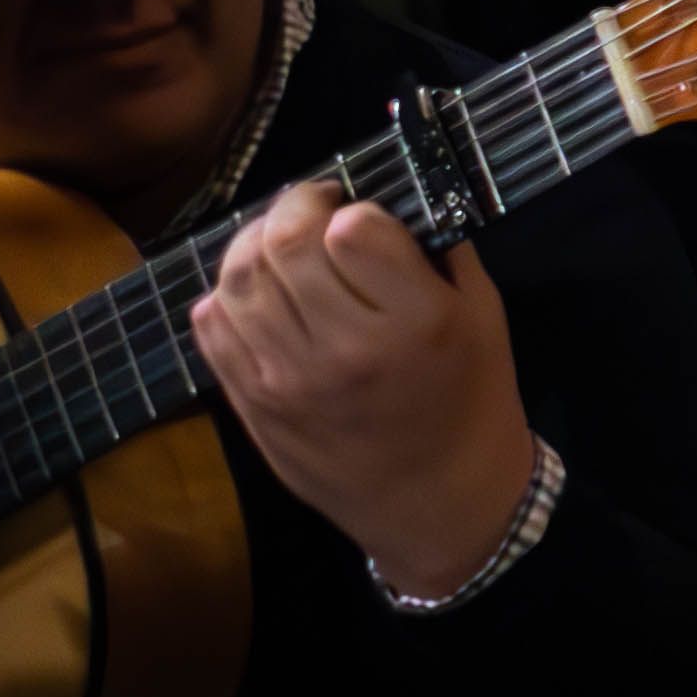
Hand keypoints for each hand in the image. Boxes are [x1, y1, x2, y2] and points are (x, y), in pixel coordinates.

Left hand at [187, 181, 542, 594]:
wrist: (438, 502)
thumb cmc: (471, 399)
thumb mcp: (484, 318)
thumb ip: (437, 251)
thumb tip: (381, 195)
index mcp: (417, 323)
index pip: (352, 228)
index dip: (353, 209)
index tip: (363, 219)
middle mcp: (346, 350)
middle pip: (286, 244)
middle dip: (295, 208)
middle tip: (312, 210)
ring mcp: (288, 380)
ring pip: (238, 279)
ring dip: (254, 245)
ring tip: (279, 247)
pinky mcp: (251, 403)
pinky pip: (212, 325)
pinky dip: (226, 296)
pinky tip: (257, 295)